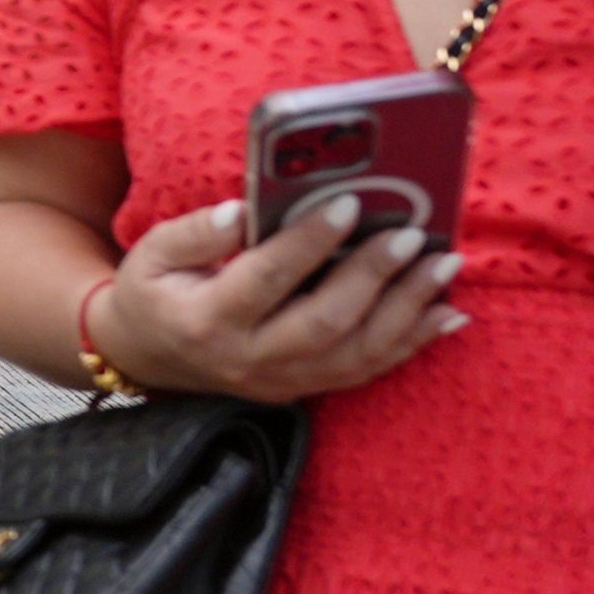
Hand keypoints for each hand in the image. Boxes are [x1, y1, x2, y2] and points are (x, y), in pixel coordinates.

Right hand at [88, 196, 464, 403]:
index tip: (350, 204)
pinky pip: (366, 371)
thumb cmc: (154, 292)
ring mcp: (282, 381)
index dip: (310, 242)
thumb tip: (244, 211)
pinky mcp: (304, 389)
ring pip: (356, 354)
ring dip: (408, 311)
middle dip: (374, 277)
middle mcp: (250, 359)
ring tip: (444, 267)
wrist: (147, 359)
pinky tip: (447, 315)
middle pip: (325, 323)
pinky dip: (412, 343)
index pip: (268, 278)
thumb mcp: (152, 253)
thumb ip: (196, 233)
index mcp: (208, 319)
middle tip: (411, 236)